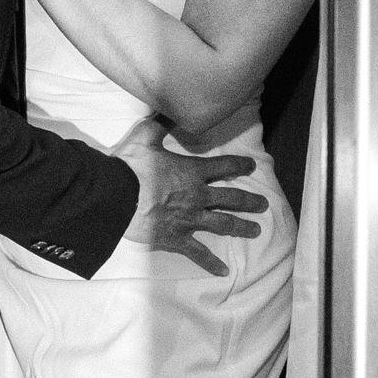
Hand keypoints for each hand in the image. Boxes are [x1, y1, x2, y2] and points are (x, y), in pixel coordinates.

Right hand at [115, 115, 265, 276]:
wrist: (115, 196)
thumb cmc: (130, 166)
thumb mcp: (145, 136)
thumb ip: (161, 123)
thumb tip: (168, 107)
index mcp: (192, 171)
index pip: (223, 167)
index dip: (239, 166)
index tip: (251, 168)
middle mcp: (197, 196)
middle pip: (231, 199)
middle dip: (249, 201)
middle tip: (262, 205)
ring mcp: (188, 220)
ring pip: (222, 224)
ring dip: (241, 227)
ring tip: (255, 230)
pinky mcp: (176, 239)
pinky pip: (198, 253)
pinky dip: (211, 263)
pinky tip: (224, 271)